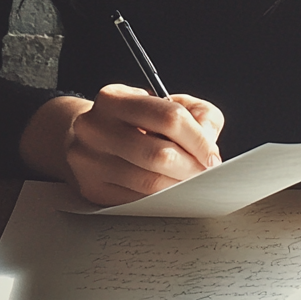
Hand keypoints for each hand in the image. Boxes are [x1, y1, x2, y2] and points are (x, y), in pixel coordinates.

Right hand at [19, 85, 223, 205]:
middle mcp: (94, 128)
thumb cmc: (134, 119)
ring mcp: (89, 161)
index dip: (199, 139)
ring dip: (180, 187)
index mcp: (113, 98)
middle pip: (159, 154)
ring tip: (192, 183)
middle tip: (206, 174)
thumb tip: (208, 143)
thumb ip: (197, 113)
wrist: (87, 136)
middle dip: (191, 167)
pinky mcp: (91, 189)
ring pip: (148, 182)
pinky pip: (137, 201)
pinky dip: (162, 200)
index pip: (169, 118)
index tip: (212, 156)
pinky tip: (171, 192)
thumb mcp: (164, 101)